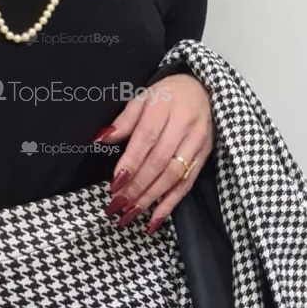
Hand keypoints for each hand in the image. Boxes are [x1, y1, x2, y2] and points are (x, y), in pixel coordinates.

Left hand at [95, 73, 213, 232]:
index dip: (130, 164)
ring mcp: (198, 141)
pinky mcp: (205, 155)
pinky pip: (188, 183)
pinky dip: (171, 203)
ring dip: (151, 198)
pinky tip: (155, 218)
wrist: (203, 89)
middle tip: (118, 205)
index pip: (146, 140)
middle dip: (138, 187)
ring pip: (174, 176)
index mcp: (165, 106)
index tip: (115, 184)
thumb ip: (124, 121)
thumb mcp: (143, 98)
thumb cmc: (167, 95)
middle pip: (160, 161)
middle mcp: (184, 124)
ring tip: (131, 213)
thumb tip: (101, 139)